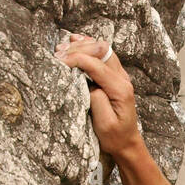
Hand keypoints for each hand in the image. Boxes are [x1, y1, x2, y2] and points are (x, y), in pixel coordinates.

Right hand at [55, 33, 143, 160]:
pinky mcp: (114, 77)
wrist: (127, 143)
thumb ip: (97, 100)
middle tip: (57, 54)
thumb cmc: (115, 137)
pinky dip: (89, 46)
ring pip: (102, 50)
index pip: (96, 64)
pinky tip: (76, 41)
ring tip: (62, 47)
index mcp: (120, 89)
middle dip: (78, 49)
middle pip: (101, 51)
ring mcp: (120, 76)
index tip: (59, 61)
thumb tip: (88, 83)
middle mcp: (123, 78)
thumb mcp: (104, 124)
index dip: (76, 59)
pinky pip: (103, 55)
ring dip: (82, 46)